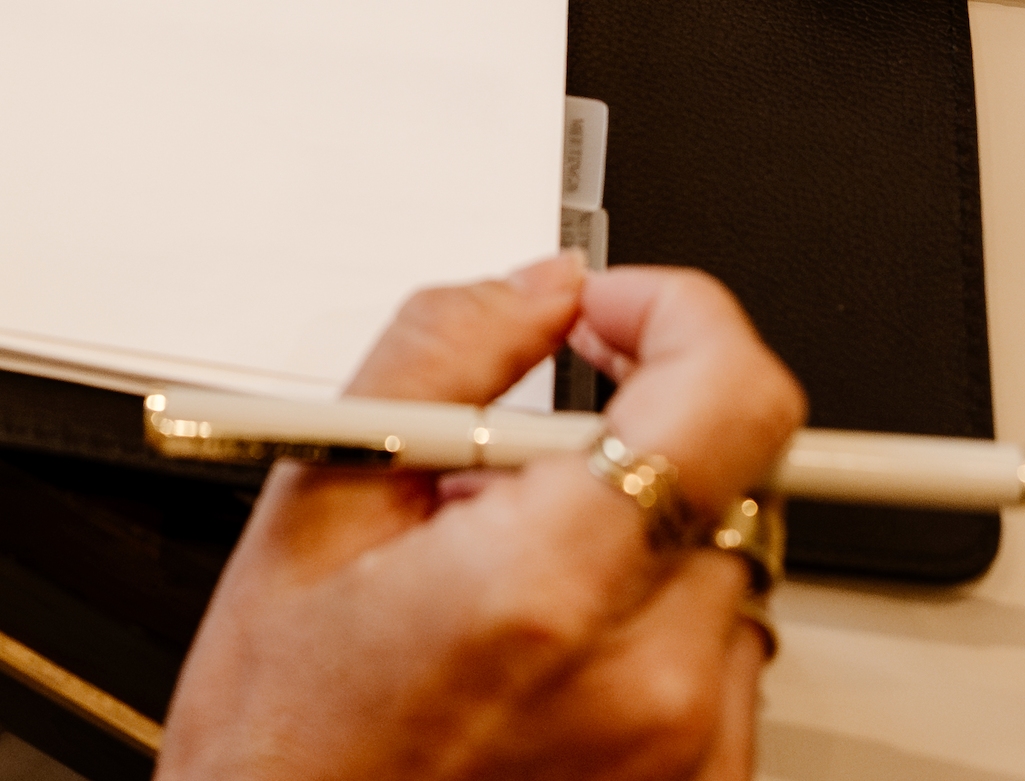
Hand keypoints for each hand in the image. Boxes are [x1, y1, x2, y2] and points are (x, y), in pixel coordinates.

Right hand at [159, 257, 804, 780]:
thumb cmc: (285, 735)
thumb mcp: (316, 502)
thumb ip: (441, 355)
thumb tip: (540, 289)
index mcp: (546, 587)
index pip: (730, 395)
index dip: (681, 316)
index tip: (616, 315)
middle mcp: (648, 678)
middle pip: (738, 466)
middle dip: (639, 426)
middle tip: (526, 449)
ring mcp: (687, 747)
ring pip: (733, 555)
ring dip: (645, 525)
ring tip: (513, 563)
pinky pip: (724, 651)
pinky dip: (652, 616)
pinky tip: (544, 639)